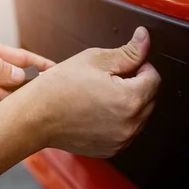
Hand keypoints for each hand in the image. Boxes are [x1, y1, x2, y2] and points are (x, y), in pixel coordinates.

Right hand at [18, 27, 160, 157]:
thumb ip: (128, 51)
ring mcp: (121, 140)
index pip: (154, 77)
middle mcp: (130, 124)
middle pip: (149, 97)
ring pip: (139, 115)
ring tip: (99, 95)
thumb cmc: (58, 89)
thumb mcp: (95, 59)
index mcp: (130, 100)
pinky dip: (118, 120)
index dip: (139, 66)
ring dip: (128, 102)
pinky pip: (126, 130)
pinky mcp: (111, 149)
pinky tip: (97, 110)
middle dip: (135, 84)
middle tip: (107, 78)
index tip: (122, 65)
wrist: (35, 117)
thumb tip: (144, 39)